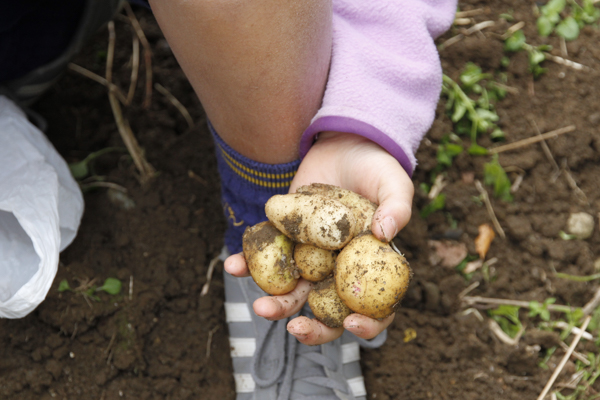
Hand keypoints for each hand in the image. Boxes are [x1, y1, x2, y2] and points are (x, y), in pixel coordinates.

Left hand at [224, 131, 413, 344]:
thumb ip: (397, 207)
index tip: (351, 325)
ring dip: (275, 303)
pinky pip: (266, 258)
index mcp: (371, 268)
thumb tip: (385, 233)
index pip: (376, 309)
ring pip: (293, 291)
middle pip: (328, 311)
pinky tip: (233, 264)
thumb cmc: (376, 168)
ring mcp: (310, 257)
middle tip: (294, 328)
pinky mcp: (285, 239)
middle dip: (311, 328)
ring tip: (258, 305)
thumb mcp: (394, 183)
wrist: (343, 143)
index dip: (367, 326)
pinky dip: (248, 264)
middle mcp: (339, 270)